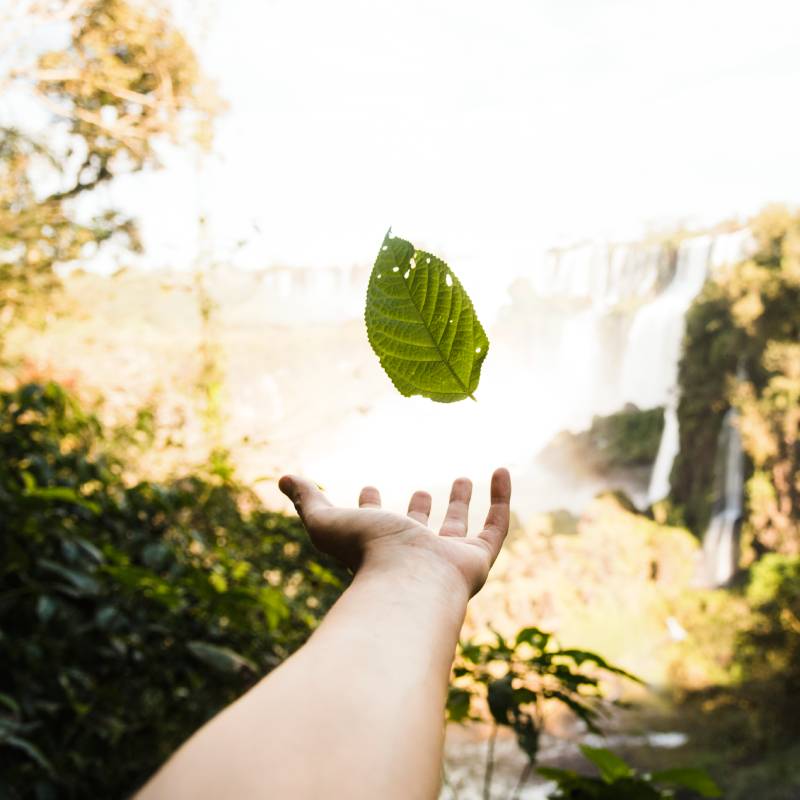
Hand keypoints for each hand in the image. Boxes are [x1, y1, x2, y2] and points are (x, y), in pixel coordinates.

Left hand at [278, 468, 510, 597]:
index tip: (368, 487)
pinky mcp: (478, 560)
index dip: (369, 508)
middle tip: (423, 490)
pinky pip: (496, 526)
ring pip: (457, 530)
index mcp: (377, 549)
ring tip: (462, 477)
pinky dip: (501, 499)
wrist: (407, 582)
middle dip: (420, 510)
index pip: (372, 527)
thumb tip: (284, 478)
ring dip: (460, 504)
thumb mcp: (326, 521)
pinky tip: (502, 471)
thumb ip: (308, 500)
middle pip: (418, 531)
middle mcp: (412, 556)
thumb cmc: (364, 553)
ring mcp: (447, 560)